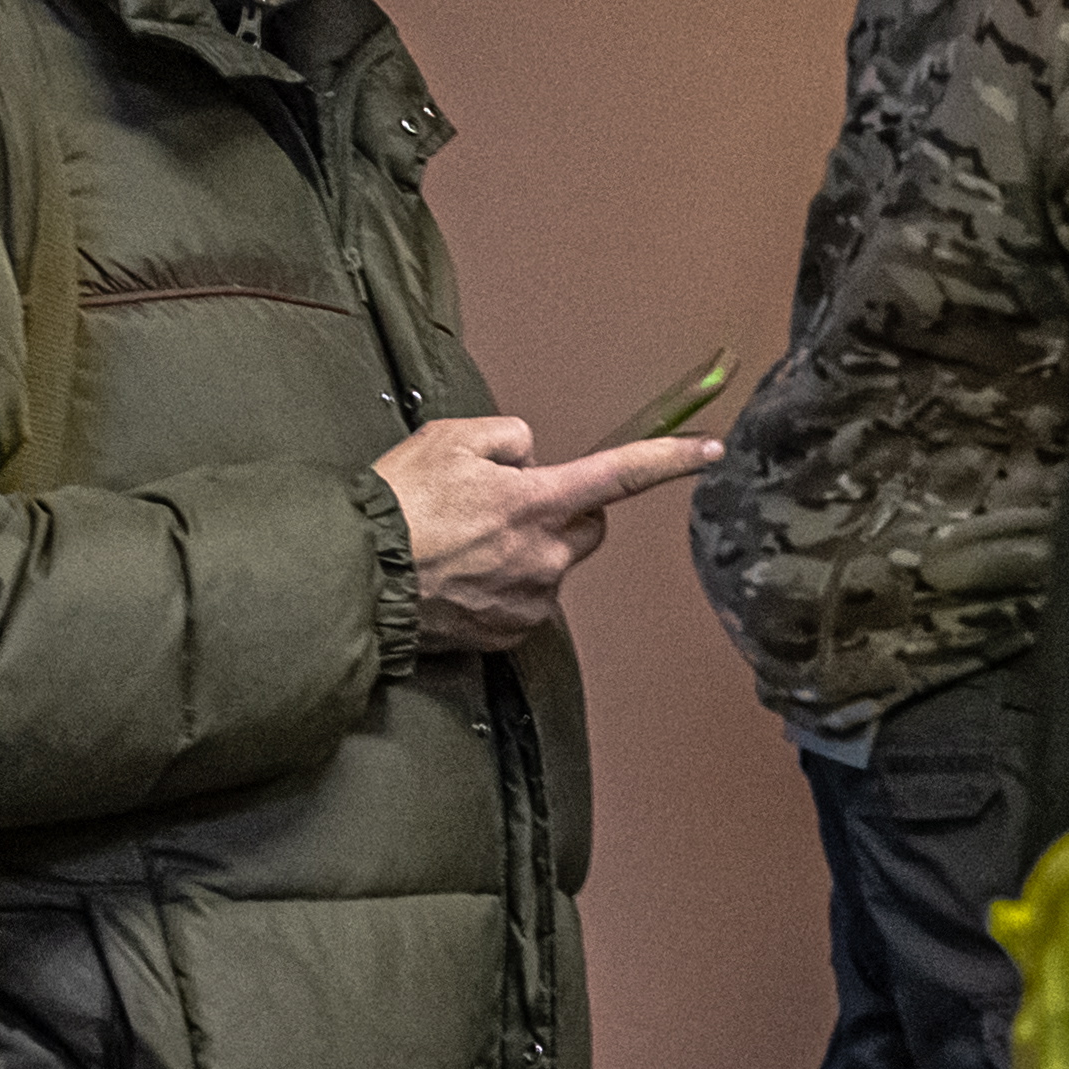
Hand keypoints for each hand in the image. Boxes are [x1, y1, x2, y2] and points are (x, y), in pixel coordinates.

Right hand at [377, 410, 723, 652]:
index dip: (669, 460)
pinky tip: (463, 576)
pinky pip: (527, 600)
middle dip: (564, 511)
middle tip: (509, 503)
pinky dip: (505, 586)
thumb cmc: (398, 506)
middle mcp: (544, 555)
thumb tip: (530, 456)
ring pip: (554, 565)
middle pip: (590, 527)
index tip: (710, 451)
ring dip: (528, 550)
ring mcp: (530, 598)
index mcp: (537, 501)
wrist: (358, 578)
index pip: (618, 475)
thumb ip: (507, 438)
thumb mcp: (449, 439)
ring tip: (467, 544)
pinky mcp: (510, 631)